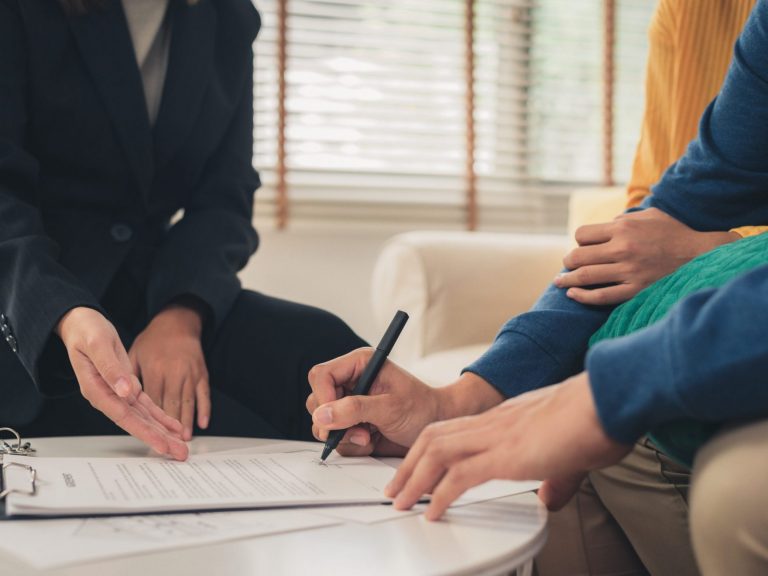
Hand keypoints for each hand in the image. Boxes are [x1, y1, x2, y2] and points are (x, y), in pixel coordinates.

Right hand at [57, 307, 187, 459]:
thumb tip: (125, 391)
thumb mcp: (98, 345)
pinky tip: (173, 427)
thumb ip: (110, 369)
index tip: (161, 444)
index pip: (123, 416)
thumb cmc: (87, 332)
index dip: (144, 431)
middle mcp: (108, 397)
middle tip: (180, 453)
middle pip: (136, 423)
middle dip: (159, 439)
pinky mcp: (127, 387)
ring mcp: (118, 394)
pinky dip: (160, 417)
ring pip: (144, 418)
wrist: (82, 324)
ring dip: (163, 432)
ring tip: (181, 447)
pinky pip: (146, 407)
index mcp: (97, 390)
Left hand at [128, 304, 209, 440]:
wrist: (177, 322)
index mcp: (155, 369)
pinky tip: (201, 424)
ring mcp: (189, 374)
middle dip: (169, 429)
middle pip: (170, 406)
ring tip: (183, 441)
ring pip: (187, 403)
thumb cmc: (152, 339)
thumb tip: (125, 396)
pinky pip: (203, 394)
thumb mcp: (134, 353)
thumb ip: (125, 374)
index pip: (150, 402)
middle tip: (170, 447)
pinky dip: (203, 410)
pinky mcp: (201, 373)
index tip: (150, 436)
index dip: (150, 421)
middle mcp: (174, 373)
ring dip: (185, 423)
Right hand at [306, 349, 502, 456]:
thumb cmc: (422, 409)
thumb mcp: (390, 407)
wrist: (436, 427)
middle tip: (361, 433)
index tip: (333, 418)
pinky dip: (351, 445)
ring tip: (369, 437)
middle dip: (334, 422)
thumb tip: (321, 415)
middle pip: (317, 401)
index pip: (321, 375)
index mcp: (359, 365)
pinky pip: (335, 438)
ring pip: (322, 423)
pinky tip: (372, 441)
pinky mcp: (351, 424)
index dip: (323, 397)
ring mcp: (348, 404)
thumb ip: (355, 409)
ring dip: (344, 436)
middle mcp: (350, 383)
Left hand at [384, 373, 630, 519]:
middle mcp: (494, 423)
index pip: (455, 430)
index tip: (418, 469)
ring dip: (414, 478)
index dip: (430, 449)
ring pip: (437, 452)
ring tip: (401, 501)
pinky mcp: (507, 455)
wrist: (610, 397)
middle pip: (434, 437)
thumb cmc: (598, 416)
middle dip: (409, 464)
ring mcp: (497, 436)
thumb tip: (550, 497)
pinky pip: (460, 476)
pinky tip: (433, 513)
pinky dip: (440, 496)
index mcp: (505, 419)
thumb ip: (555, 475)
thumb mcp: (570, 452)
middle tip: (396, 487)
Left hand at [555, 208, 738, 304]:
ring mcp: (629, 271)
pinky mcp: (635, 290)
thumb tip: (603, 226)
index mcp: (623, 228)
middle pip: (578, 256)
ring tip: (560, 282)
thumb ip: (623, 219)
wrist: (702, 255)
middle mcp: (623, 249)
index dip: (578, 241)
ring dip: (567, 280)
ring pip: (585, 276)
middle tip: (567, 265)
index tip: (581, 247)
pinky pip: (601, 296)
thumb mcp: (649, 215)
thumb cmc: (674, 232)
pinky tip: (573, 295)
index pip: (582, 235)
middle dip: (568, 261)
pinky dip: (582, 297)